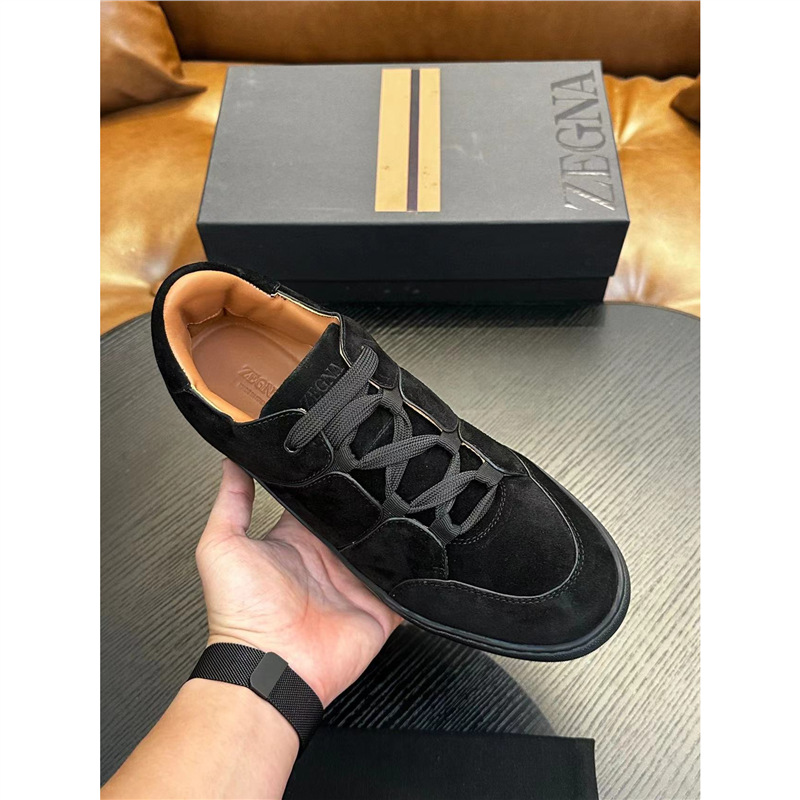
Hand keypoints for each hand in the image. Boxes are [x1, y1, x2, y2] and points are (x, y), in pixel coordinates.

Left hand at [195, 460, 401, 706]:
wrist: (271, 668)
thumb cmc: (240, 614)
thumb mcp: (222, 546)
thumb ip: (231, 502)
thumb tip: (231, 460)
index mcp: (296, 541)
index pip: (318, 502)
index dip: (331, 481)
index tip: (346, 452)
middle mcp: (327, 559)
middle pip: (357, 521)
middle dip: (371, 502)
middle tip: (388, 472)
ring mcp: (354, 583)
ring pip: (384, 548)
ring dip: (395, 532)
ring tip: (414, 502)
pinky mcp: (379, 607)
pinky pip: (404, 587)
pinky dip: (416, 573)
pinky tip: (426, 549)